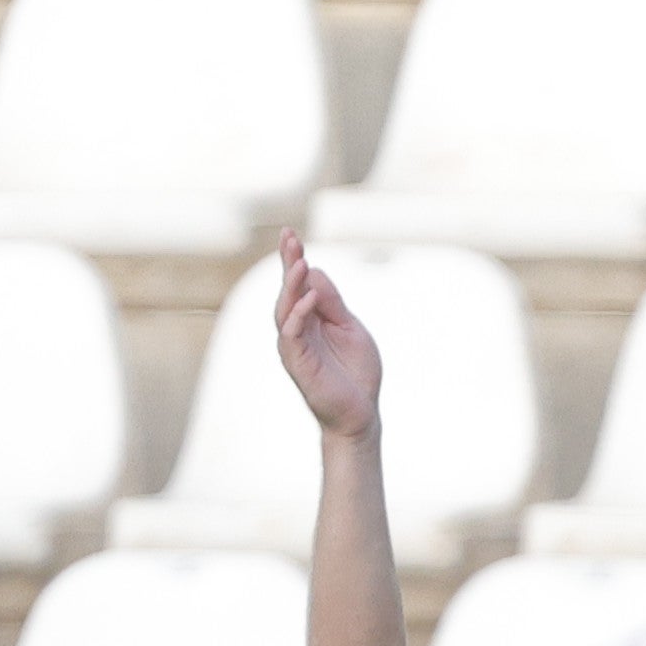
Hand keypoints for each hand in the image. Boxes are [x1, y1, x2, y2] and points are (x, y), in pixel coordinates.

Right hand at [267, 234, 381, 438]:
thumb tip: (315, 271)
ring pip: (285, 309)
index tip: (289, 233)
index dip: (292, 258)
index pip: (298, 283)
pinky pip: (292, 334)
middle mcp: (298, 329)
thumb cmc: (356, 373)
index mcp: (312, 318)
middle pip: (288, 290)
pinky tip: (310, 297)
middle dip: (287, 263)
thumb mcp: (350, 328)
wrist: (360, 413)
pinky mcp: (298, 363)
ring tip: (299, 262)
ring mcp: (295, 345)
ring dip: (291, 285)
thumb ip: (332, 303)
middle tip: (290, 238)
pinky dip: (299, 314)